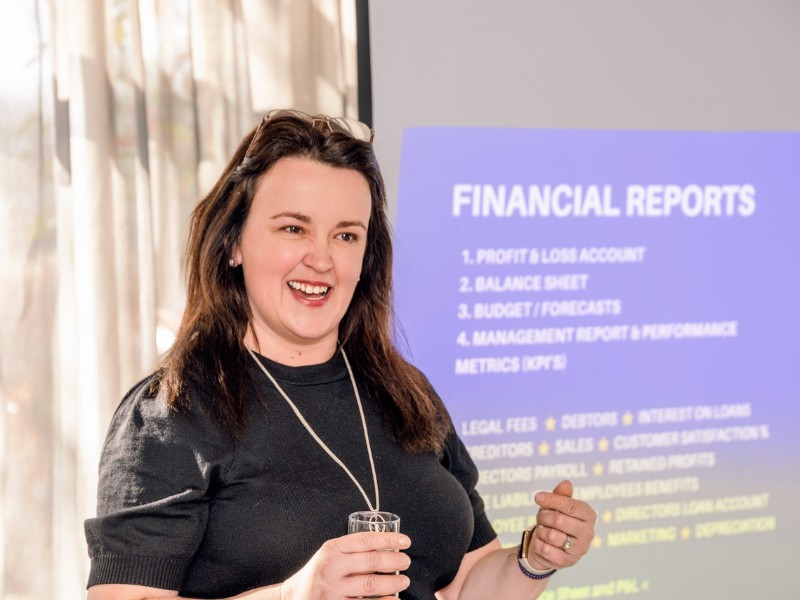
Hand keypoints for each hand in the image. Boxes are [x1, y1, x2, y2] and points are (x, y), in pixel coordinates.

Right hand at [280, 531, 411, 599]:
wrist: (293, 597)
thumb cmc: (318, 573)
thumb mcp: (329, 554)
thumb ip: (352, 550)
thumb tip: (388, 547)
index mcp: (331, 549)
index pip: (365, 540)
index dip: (389, 540)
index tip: (405, 542)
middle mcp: (331, 568)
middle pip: (371, 562)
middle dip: (394, 561)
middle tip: (406, 562)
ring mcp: (332, 590)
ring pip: (370, 585)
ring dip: (393, 583)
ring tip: (404, 581)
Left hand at [525, 480, 596, 571]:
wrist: (545, 546)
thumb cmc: (552, 521)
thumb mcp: (554, 506)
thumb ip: (561, 495)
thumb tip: (566, 483)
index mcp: (588, 515)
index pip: (570, 505)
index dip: (552, 500)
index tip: (538, 497)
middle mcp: (589, 533)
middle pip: (558, 520)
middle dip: (544, 517)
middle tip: (542, 518)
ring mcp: (580, 549)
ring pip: (551, 535)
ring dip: (541, 531)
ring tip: (544, 531)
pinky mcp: (568, 562)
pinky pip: (546, 550)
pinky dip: (539, 544)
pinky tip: (543, 544)